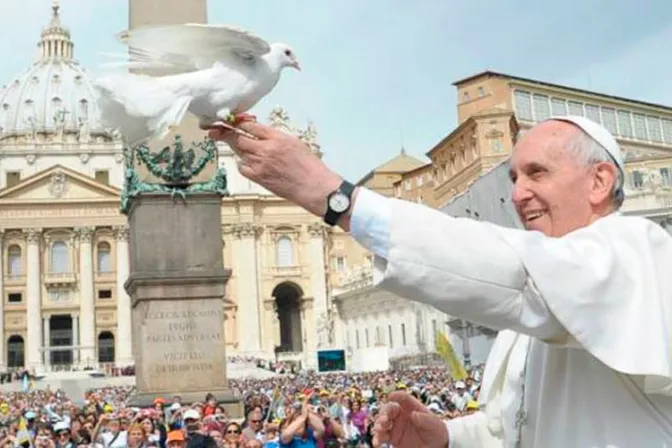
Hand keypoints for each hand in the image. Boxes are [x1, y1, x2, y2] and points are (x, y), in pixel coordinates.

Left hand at [208, 122, 341, 216]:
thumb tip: (258, 133)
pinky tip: (250, 163)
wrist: (314, 186)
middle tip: (213, 130)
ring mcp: (260, 164)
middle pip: (237, 137)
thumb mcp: (294, 143)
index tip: (228, 120)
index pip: (250, 125)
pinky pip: (242, 167)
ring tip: (235, 145)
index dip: (236, 122)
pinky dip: (243, 163)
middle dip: (223, 133)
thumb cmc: (308, 165)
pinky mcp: (258, 177)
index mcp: (277, 137)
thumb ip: (274, 137)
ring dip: (235, 147)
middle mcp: (266, 149)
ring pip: (239, 151)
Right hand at [372, 392, 448, 447]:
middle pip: (389, 408)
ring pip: (382, 421)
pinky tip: (377, 442)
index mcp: (411, 407)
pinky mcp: (392, 438)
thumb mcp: (434, 424)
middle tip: (384, 420)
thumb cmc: (436, 431)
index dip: (396, 396)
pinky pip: (381, 436)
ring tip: (379, 429)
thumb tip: (413, 414)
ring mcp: (395, 426)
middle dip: (384, 412)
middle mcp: (401, 414)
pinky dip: (377, 438)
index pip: (402, 398)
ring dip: (378, 424)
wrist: (437, 447)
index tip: (391, 397)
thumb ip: (425, 419)